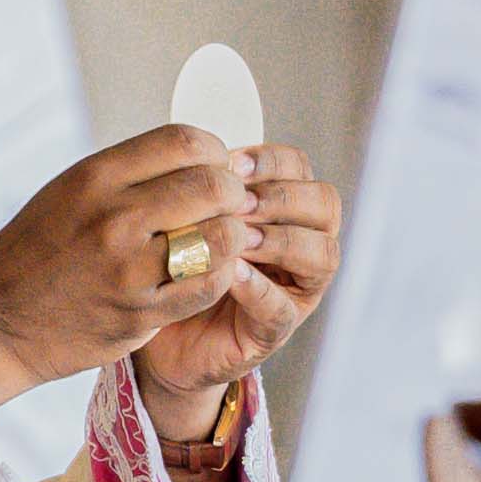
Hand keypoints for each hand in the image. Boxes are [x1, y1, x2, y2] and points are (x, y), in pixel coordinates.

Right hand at [0, 125, 252, 420]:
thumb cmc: (35, 253)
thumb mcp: (69, 192)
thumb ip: (129, 174)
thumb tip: (194, 158)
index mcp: (95, 177)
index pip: (185, 141)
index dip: (215, 152)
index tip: (215, 169)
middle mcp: (113, 218)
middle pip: (212, 185)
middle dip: (233, 193)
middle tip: (229, 206)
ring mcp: (127, 269)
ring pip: (219, 237)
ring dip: (232, 237)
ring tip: (222, 241)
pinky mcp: (138, 314)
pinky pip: (207, 286)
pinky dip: (219, 276)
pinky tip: (207, 273)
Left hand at [133, 144, 340, 423]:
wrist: (156, 335)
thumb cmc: (175, 264)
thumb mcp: (187, 215)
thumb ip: (203, 186)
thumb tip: (199, 146)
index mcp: (282, 208)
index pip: (300, 169)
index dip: (272, 161)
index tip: (232, 164)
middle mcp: (301, 245)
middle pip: (324, 205)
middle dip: (282, 197)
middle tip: (238, 201)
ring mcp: (294, 290)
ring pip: (320, 254)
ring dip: (280, 239)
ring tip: (239, 236)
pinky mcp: (272, 331)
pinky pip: (281, 309)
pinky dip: (259, 289)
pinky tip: (232, 273)